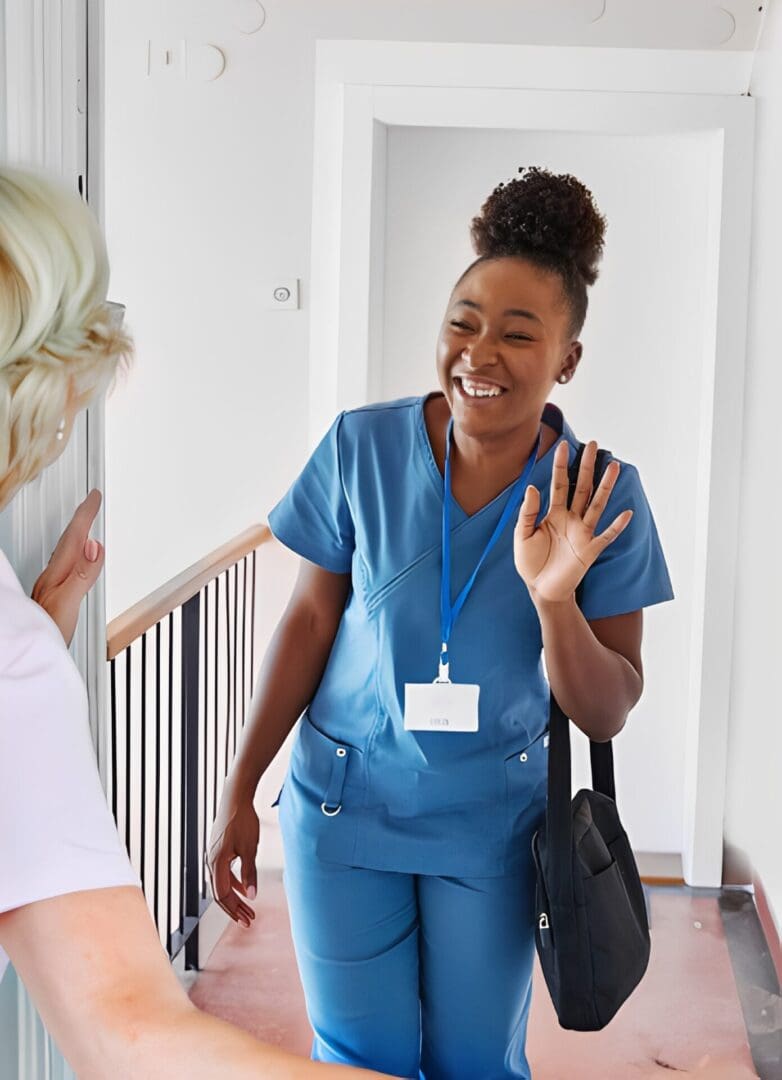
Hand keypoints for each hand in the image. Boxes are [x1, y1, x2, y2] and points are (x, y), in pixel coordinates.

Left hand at [31, 489, 104, 645]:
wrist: (30, 655)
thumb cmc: (45, 633)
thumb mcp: (68, 603)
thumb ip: (82, 574)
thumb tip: (95, 545)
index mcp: (57, 574)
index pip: (74, 537)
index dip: (85, 515)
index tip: (94, 497)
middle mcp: (51, 577)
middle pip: (68, 540)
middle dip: (81, 519)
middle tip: (91, 504)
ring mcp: (50, 587)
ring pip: (64, 552)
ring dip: (76, 536)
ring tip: (85, 525)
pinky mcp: (51, 598)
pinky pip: (64, 566)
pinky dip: (73, 556)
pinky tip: (75, 563)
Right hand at [206, 785, 258, 927]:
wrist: (235, 797)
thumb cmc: (243, 820)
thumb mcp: (250, 848)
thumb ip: (250, 873)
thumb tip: (252, 896)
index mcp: (216, 862)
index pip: (222, 895)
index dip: (234, 910)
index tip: (246, 921)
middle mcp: (211, 861)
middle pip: (221, 892)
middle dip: (235, 908)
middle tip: (249, 920)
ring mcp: (213, 855)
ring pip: (222, 883)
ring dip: (235, 897)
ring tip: (248, 909)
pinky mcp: (218, 849)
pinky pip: (223, 872)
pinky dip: (234, 882)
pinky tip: (244, 888)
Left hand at [514, 440, 632, 603]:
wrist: (540, 589)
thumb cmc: (531, 562)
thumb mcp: (522, 535)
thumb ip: (527, 512)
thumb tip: (532, 488)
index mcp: (554, 513)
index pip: (559, 484)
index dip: (560, 465)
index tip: (563, 445)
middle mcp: (571, 519)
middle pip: (581, 488)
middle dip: (587, 466)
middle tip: (593, 444)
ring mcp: (582, 533)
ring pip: (596, 505)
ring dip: (605, 486)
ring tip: (614, 466)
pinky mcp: (589, 550)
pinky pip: (606, 536)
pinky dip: (616, 526)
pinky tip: (626, 513)